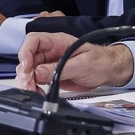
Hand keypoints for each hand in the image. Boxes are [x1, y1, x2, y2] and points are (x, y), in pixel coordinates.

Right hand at [15, 33, 133, 91]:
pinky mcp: (50, 75)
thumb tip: (38, 73)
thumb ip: (59, 69)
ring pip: (29, 70)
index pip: (33, 40)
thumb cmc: (100, 61)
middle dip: (24, 72)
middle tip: (28, 86)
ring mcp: (49, 63)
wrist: (109, 71)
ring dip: (27, 81)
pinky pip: (35, 80)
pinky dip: (33, 87)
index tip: (26, 68)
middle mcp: (50, 51)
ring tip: (33, 91)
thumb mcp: (82, 64)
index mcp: (58, 41)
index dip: (25, 53)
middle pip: (27, 57)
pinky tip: (37, 93)